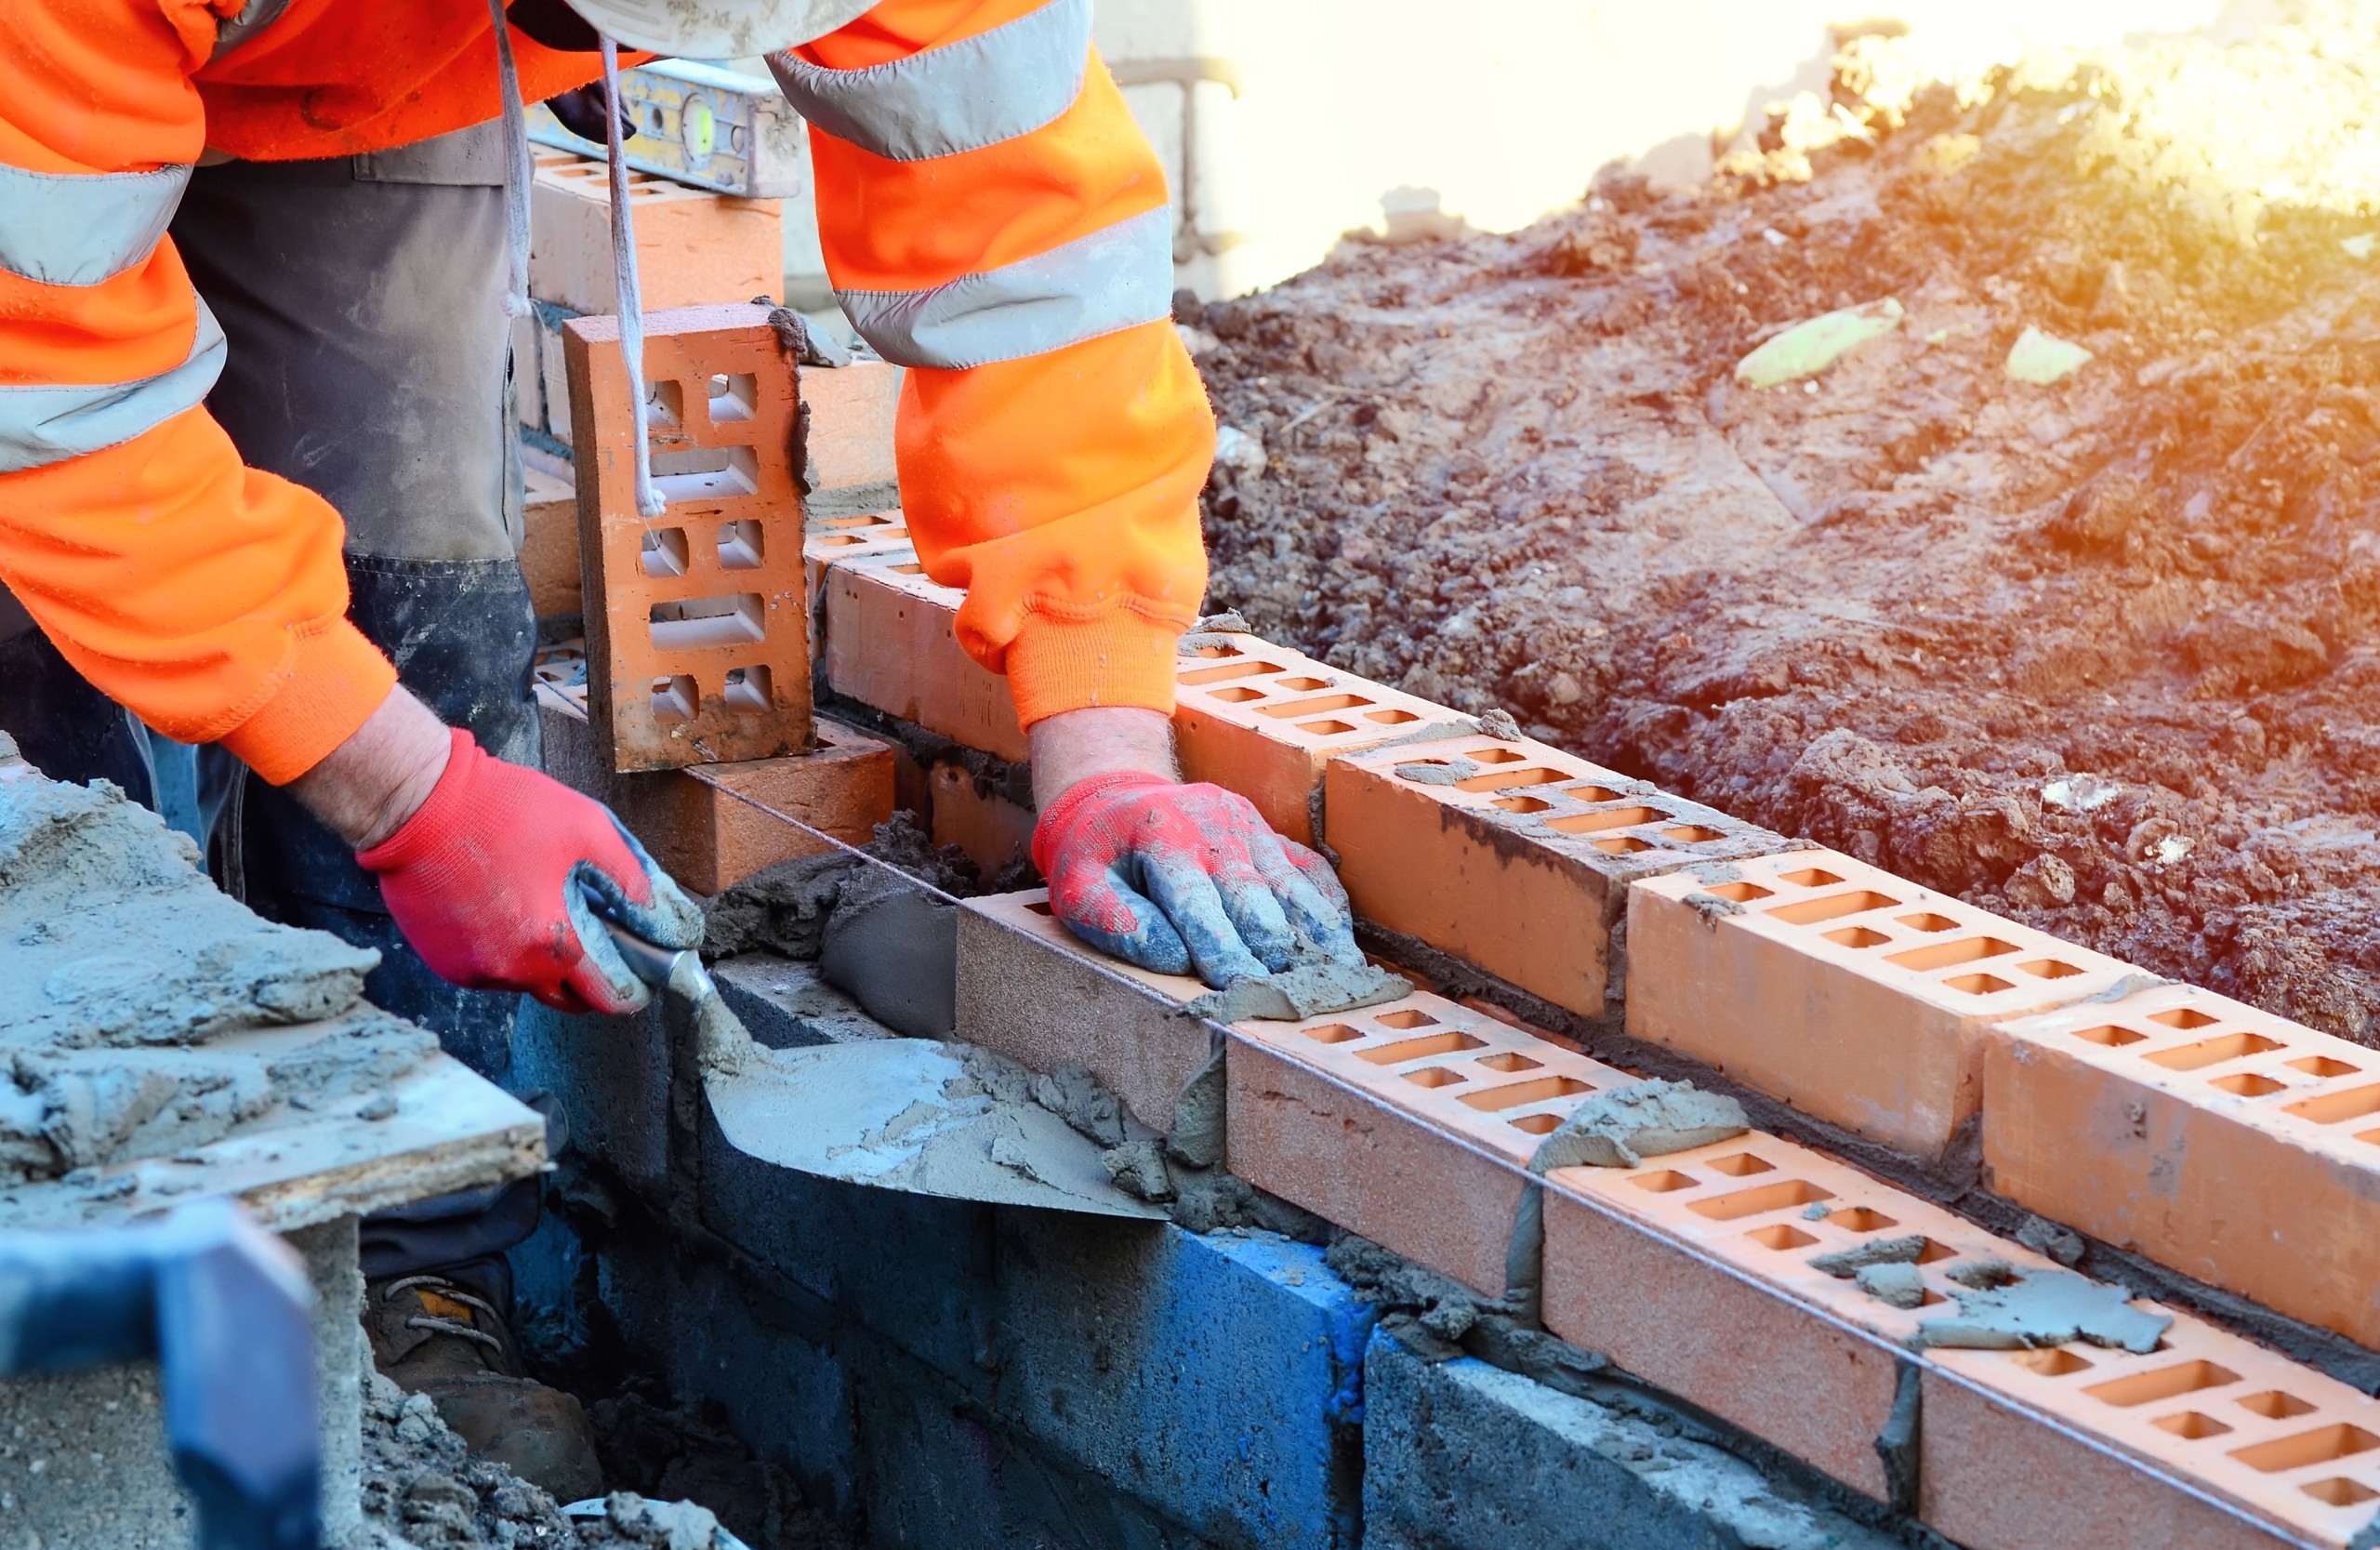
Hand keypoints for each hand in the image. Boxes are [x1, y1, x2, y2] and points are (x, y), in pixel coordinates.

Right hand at [353, 727, 701, 1013]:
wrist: (417, 803)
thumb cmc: (501, 809)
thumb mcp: (586, 829)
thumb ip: (631, 878)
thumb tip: (660, 914)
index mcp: (552, 943)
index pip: (609, 997)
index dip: (634, 987)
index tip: (642, 969)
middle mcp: (511, 971)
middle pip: (570, 998)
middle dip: (593, 980)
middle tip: (603, 940)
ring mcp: (473, 971)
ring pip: (528, 984)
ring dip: (547, 962)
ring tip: (549, 908)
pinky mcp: (444, 962)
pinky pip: (492, 971)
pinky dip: (509, 951)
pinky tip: (510, 908)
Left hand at [1028, 709, 1359, 985]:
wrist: (1117, 795)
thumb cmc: (1096, 854)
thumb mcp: (1076, 883)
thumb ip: (1110, 918)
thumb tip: (1170, 956)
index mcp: (1162, 836)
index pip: (1197, 902)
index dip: (1221, 947)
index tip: (1241, 986)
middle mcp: (1214, 826)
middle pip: (1254, 895)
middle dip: (1273, 946)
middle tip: (1294, 993)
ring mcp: (1249, 827)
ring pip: (1290, 884)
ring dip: (1315, 932)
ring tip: (1341, 975)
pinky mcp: (1270, 834)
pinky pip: (1309, 870)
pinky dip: (1328, 907)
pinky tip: (1343, 945)